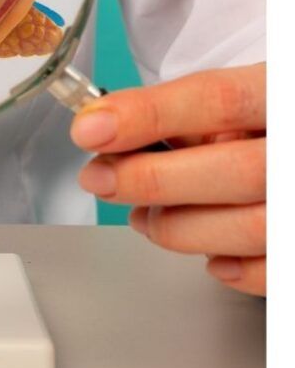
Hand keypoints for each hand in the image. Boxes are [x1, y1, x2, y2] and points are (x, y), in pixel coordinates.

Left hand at [70, 62, 264, 296]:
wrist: (290, 146)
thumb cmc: (263, 123)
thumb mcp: (235, 98)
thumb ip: (183, 113)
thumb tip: (108, 132)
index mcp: (285, 95)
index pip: (219, 99)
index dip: (149, 114)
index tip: (92, 128)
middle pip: (234, 170)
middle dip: (151, 179)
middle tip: (99, 178)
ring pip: (250, 228)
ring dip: (178, 227)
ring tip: (142, 216)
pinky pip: (273, 273)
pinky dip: (231, 268)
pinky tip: (205, 252)